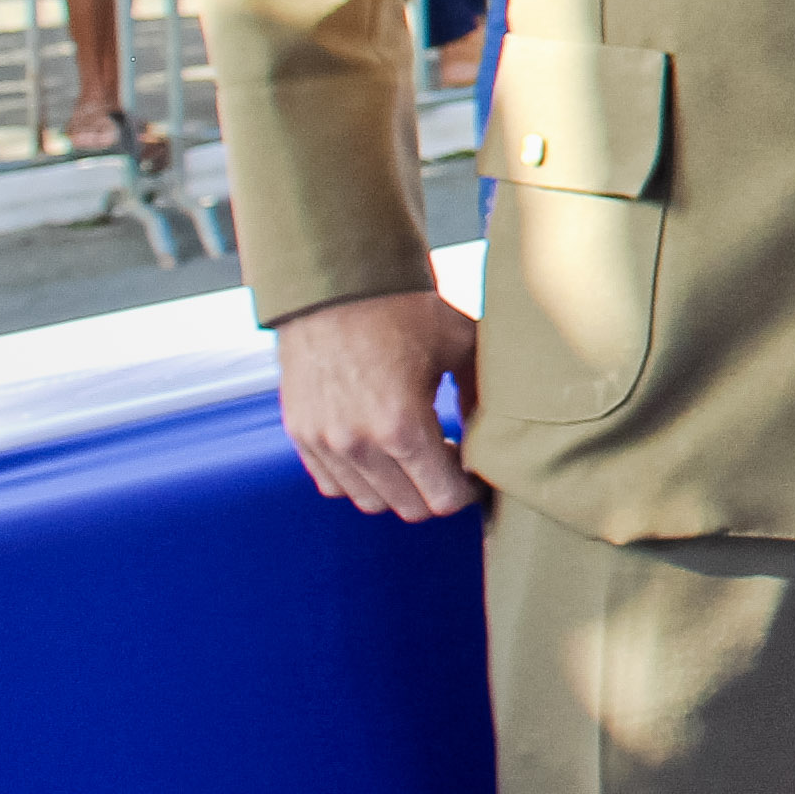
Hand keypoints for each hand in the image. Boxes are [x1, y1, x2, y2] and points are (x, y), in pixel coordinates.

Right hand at [275, 288, 480, 519]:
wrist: (335, 286)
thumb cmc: (404, 310)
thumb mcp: (460, 345)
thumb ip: (481, 397)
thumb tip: (494, 436)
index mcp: (402, 426)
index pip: (442, 499)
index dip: (466, 493)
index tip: (474, 475)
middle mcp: (358, 444)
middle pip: (408, 507)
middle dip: (435, 491)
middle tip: (448, 460)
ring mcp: (323, 443)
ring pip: (370, 501)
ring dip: (398, 488)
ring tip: (414, 451)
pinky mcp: (301, 434)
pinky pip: (334, 484)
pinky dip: (360, 479)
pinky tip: (379, 448)